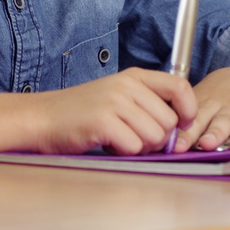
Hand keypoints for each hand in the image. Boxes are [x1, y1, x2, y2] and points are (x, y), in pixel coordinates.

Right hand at [32, 68, 196, 154]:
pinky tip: (106, 144)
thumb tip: (179, 130)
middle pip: (169, 122)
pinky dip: (122, 152)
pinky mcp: (103, 121)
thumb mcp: (116, 97)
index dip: (188, 109)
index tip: (182, 125)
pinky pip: (133, 147)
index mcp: (133, 77)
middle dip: (157, 139)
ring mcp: (114, 102)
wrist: (41, 118)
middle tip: (133, 139)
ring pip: (154, 137)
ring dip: (139, 147)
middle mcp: (126, 86)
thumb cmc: (80, 113)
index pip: (179, 86)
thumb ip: (146, 106)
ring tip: (117, 140)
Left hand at [176, 65, 229, 151]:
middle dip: (190, 132)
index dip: (176, 132)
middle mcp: (215, 106)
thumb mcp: (198, 102)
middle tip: (180, 146)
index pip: (185, 118)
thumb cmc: (215, 98)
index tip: (168, 145)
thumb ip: (183, 119)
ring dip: (215, 132)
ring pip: (225, 121)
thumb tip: (162, 140)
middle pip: (201, 119)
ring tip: (207, 144)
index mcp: (198, 105)